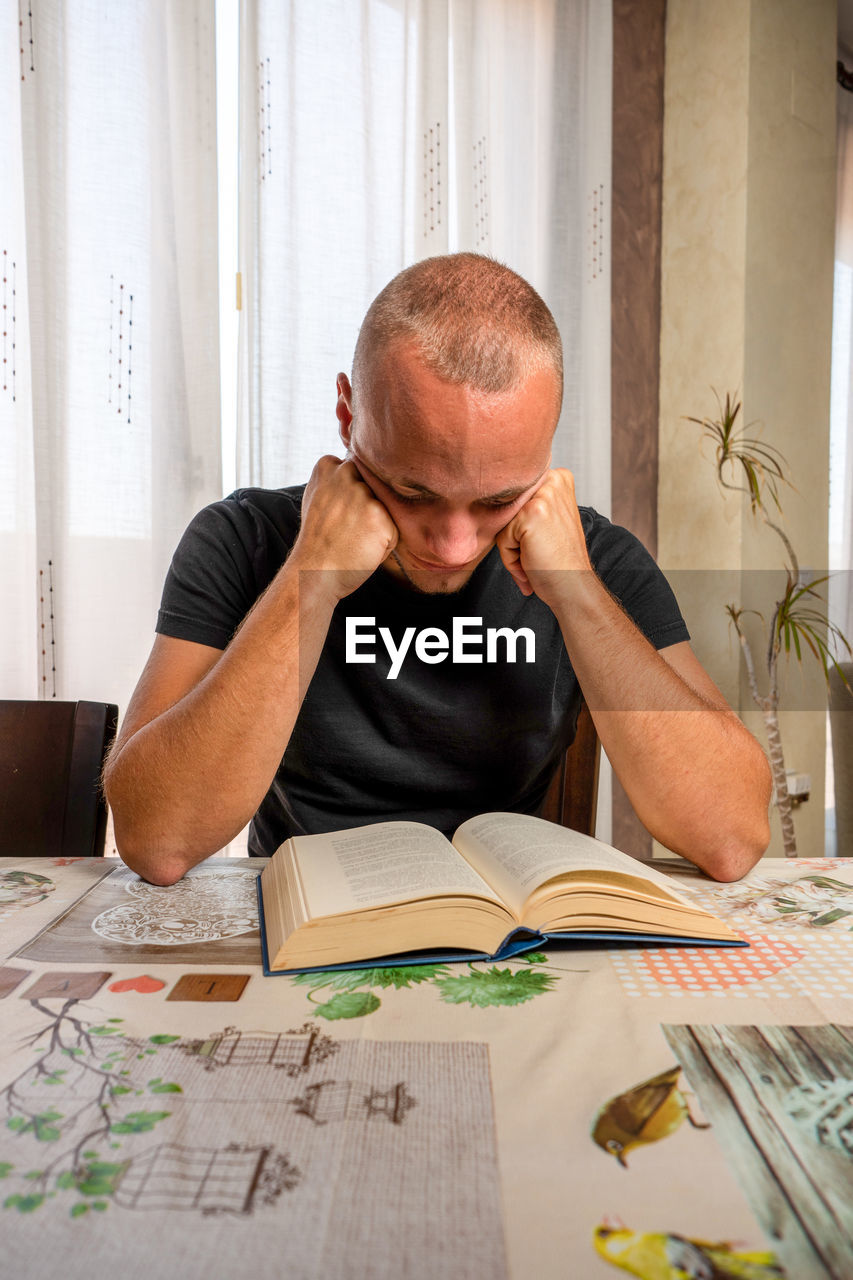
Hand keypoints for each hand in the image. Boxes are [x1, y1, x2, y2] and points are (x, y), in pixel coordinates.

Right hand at [287, 456, 398, 600]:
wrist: (313, 572)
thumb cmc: (318, 540)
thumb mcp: (317, 497)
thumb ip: (335, 478)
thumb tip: (353, 462)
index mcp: (327, 465)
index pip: (359, 470)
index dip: (352, 496)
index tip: (335, 513)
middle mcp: (346, 473)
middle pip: (375, 488)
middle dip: (368, 507)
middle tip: (345, 528)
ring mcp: (363, 494)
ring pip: (386, 509)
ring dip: (377, 526)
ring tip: (353, 539)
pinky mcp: (380, 516)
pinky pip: (395, 530)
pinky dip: (385, 544)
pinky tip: (362, 549)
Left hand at [495, 468, 591, 605]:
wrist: (573, 586)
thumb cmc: (559, 560)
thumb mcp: (550, 519)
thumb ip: (529, 503)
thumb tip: (489, 497)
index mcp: (558, 478)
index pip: (515, 498)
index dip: (522, 526)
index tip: (542, 541)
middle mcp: (552, 480)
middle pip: (508, 509)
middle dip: (516, 536)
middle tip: (539, 552)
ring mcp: (543, 495)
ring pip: (503, 523)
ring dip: (513, 548)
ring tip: (535, 558)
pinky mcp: (531, 513)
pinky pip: (502, 538)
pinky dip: (511, 558)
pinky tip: (532, 561)